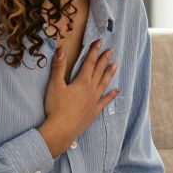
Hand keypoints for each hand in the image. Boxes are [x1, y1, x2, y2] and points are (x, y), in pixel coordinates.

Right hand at [39, 40, 117, 156]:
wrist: (62, 129)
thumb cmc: (56, 107)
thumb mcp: (55, 85)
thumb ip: (58, 67)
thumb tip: (60, 50)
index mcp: (82, 82)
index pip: (89, 63)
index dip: (94, 51)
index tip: (99, 42)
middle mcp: (91, 90)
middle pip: (99, 71)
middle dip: (104, 60)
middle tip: (110, 51)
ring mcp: (94, 101)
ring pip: (104, 84)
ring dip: (109, 74)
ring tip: (115, 65)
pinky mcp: (94, 111)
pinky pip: (105, 101)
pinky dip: (111, 95)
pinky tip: (116, 91)